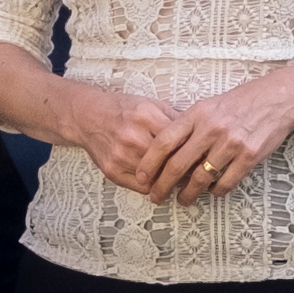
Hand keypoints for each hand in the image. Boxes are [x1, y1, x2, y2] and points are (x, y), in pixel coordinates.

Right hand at [56, 84, 194, 198]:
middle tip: (199, 173)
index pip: (179, 140)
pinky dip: (153, 187)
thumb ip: (174, 118)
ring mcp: (121, 157)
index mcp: (146, 117)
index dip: (195, 151)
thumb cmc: (122, 109)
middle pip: (169, 162)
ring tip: (181, 179)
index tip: (205, 157)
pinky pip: (140, 187)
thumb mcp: (150, 104)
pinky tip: (160, 182)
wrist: (88, 117)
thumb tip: (198, 134)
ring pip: (156, 178)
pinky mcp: (112, 171)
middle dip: (187, 169)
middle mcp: (133, 138)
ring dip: (171, 182)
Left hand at [140, 71, 293, 205]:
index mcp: (197, 113)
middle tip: (156, 197)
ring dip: (189, 194)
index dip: (150, 162)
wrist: (277, 99)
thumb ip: (189, 126)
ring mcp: (231, 143)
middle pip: (178, 164)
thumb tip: (167, 151)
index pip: (165, 141)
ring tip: (183, 200)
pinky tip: (212, 192)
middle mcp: (212, 129)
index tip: (142, 177)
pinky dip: (216, 191)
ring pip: (201, 178)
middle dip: (163, 185)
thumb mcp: (209, 106)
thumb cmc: (241, 102)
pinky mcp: (249, 156)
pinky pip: (227, 182)